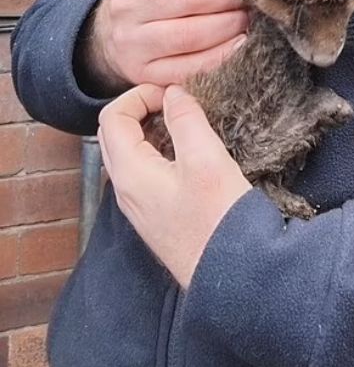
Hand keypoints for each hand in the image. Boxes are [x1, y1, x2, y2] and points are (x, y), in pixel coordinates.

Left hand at [97, 83, 251, 288]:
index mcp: (130, 173)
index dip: (139, 95)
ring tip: (187, 121)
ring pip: (129, 152)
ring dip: (151, 128)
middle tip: (178, 101)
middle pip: (115, 134)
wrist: (229, 272)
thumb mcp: (206, 159)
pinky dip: (160, 148)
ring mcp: (139, 204)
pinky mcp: (156, 212)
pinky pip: (145, 169)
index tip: (174, 93)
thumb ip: (186, 121)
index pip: (112, 117)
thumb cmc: (218, 218)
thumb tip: (173, 94)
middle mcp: (126, 189)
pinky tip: (191, 150)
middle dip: (142, 108)